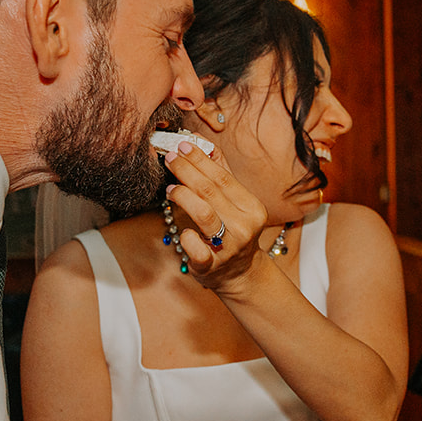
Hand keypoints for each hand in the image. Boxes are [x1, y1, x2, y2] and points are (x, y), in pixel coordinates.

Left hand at [162, 141, 271, 291]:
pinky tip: (183, 230)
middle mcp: (244, 226)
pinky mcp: (211, 265)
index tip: (182, 146)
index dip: (200, 160)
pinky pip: (197, 248)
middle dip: (186, 171)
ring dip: (183, 197)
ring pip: (204, 214)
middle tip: (169, 158)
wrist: (240, 274)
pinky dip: (188, 237)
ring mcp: (229, 247)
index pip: (223, 178)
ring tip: (170, 188)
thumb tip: (207, 145)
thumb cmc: (234, 233)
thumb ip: (223, 175)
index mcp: (252, 208)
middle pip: (211, 192)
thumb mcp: (236, 204)